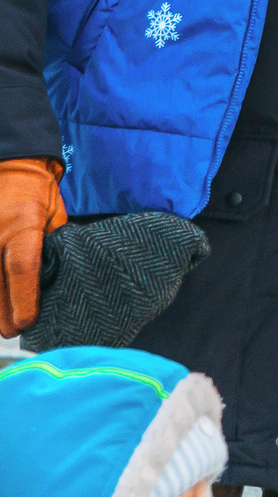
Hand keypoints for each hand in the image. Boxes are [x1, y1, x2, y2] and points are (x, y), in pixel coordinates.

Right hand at [0, 157, 66, 337]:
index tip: (27, 322)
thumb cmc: (38, 194)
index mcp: (23, 224)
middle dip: (3, 314)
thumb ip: (51, 249)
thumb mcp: (53, 218)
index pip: (22, 267)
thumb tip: (53, 284)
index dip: (24, 298)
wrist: (10, 165)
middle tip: (13, 331)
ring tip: (3, 324)